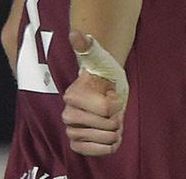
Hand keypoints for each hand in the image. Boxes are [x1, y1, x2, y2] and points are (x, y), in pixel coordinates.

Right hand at [61, 30, 125, 155]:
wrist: (102, 87)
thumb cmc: (102, 72)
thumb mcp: (98, 56)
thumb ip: (86, 45)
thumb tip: (76, 33)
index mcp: (72, 96)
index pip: (108, 109)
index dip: (117, 101)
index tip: (110, 92)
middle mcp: (68, 116)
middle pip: (109, 126)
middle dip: (117, 117)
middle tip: (111, 107)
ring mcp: (72, 131)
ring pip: (108, 140)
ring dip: (116, 130)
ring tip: (111, 119)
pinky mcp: (78, 145)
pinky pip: (100, 152)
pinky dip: (110, 145)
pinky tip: (110, 134)